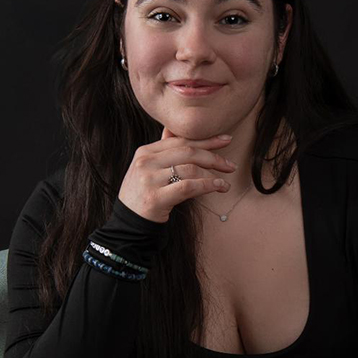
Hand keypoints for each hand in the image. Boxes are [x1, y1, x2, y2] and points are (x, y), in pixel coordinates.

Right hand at [118, 127, 235, 222]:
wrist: (127, 224)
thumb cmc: (144, 195)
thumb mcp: (149, 169)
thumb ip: (164, 152)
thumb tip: (180, 133)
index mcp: (145, 151)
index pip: (181, 141)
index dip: (206, 140)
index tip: (225, 140)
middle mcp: (145, 162)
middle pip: (188, 152)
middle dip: (213, 157)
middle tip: (230, 166)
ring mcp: (149, 179)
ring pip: (191, 169)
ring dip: (213, 175)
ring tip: (225, 183)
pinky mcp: (156, 198)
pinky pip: (188, 187)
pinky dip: (207, 185)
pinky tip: (218, 187)